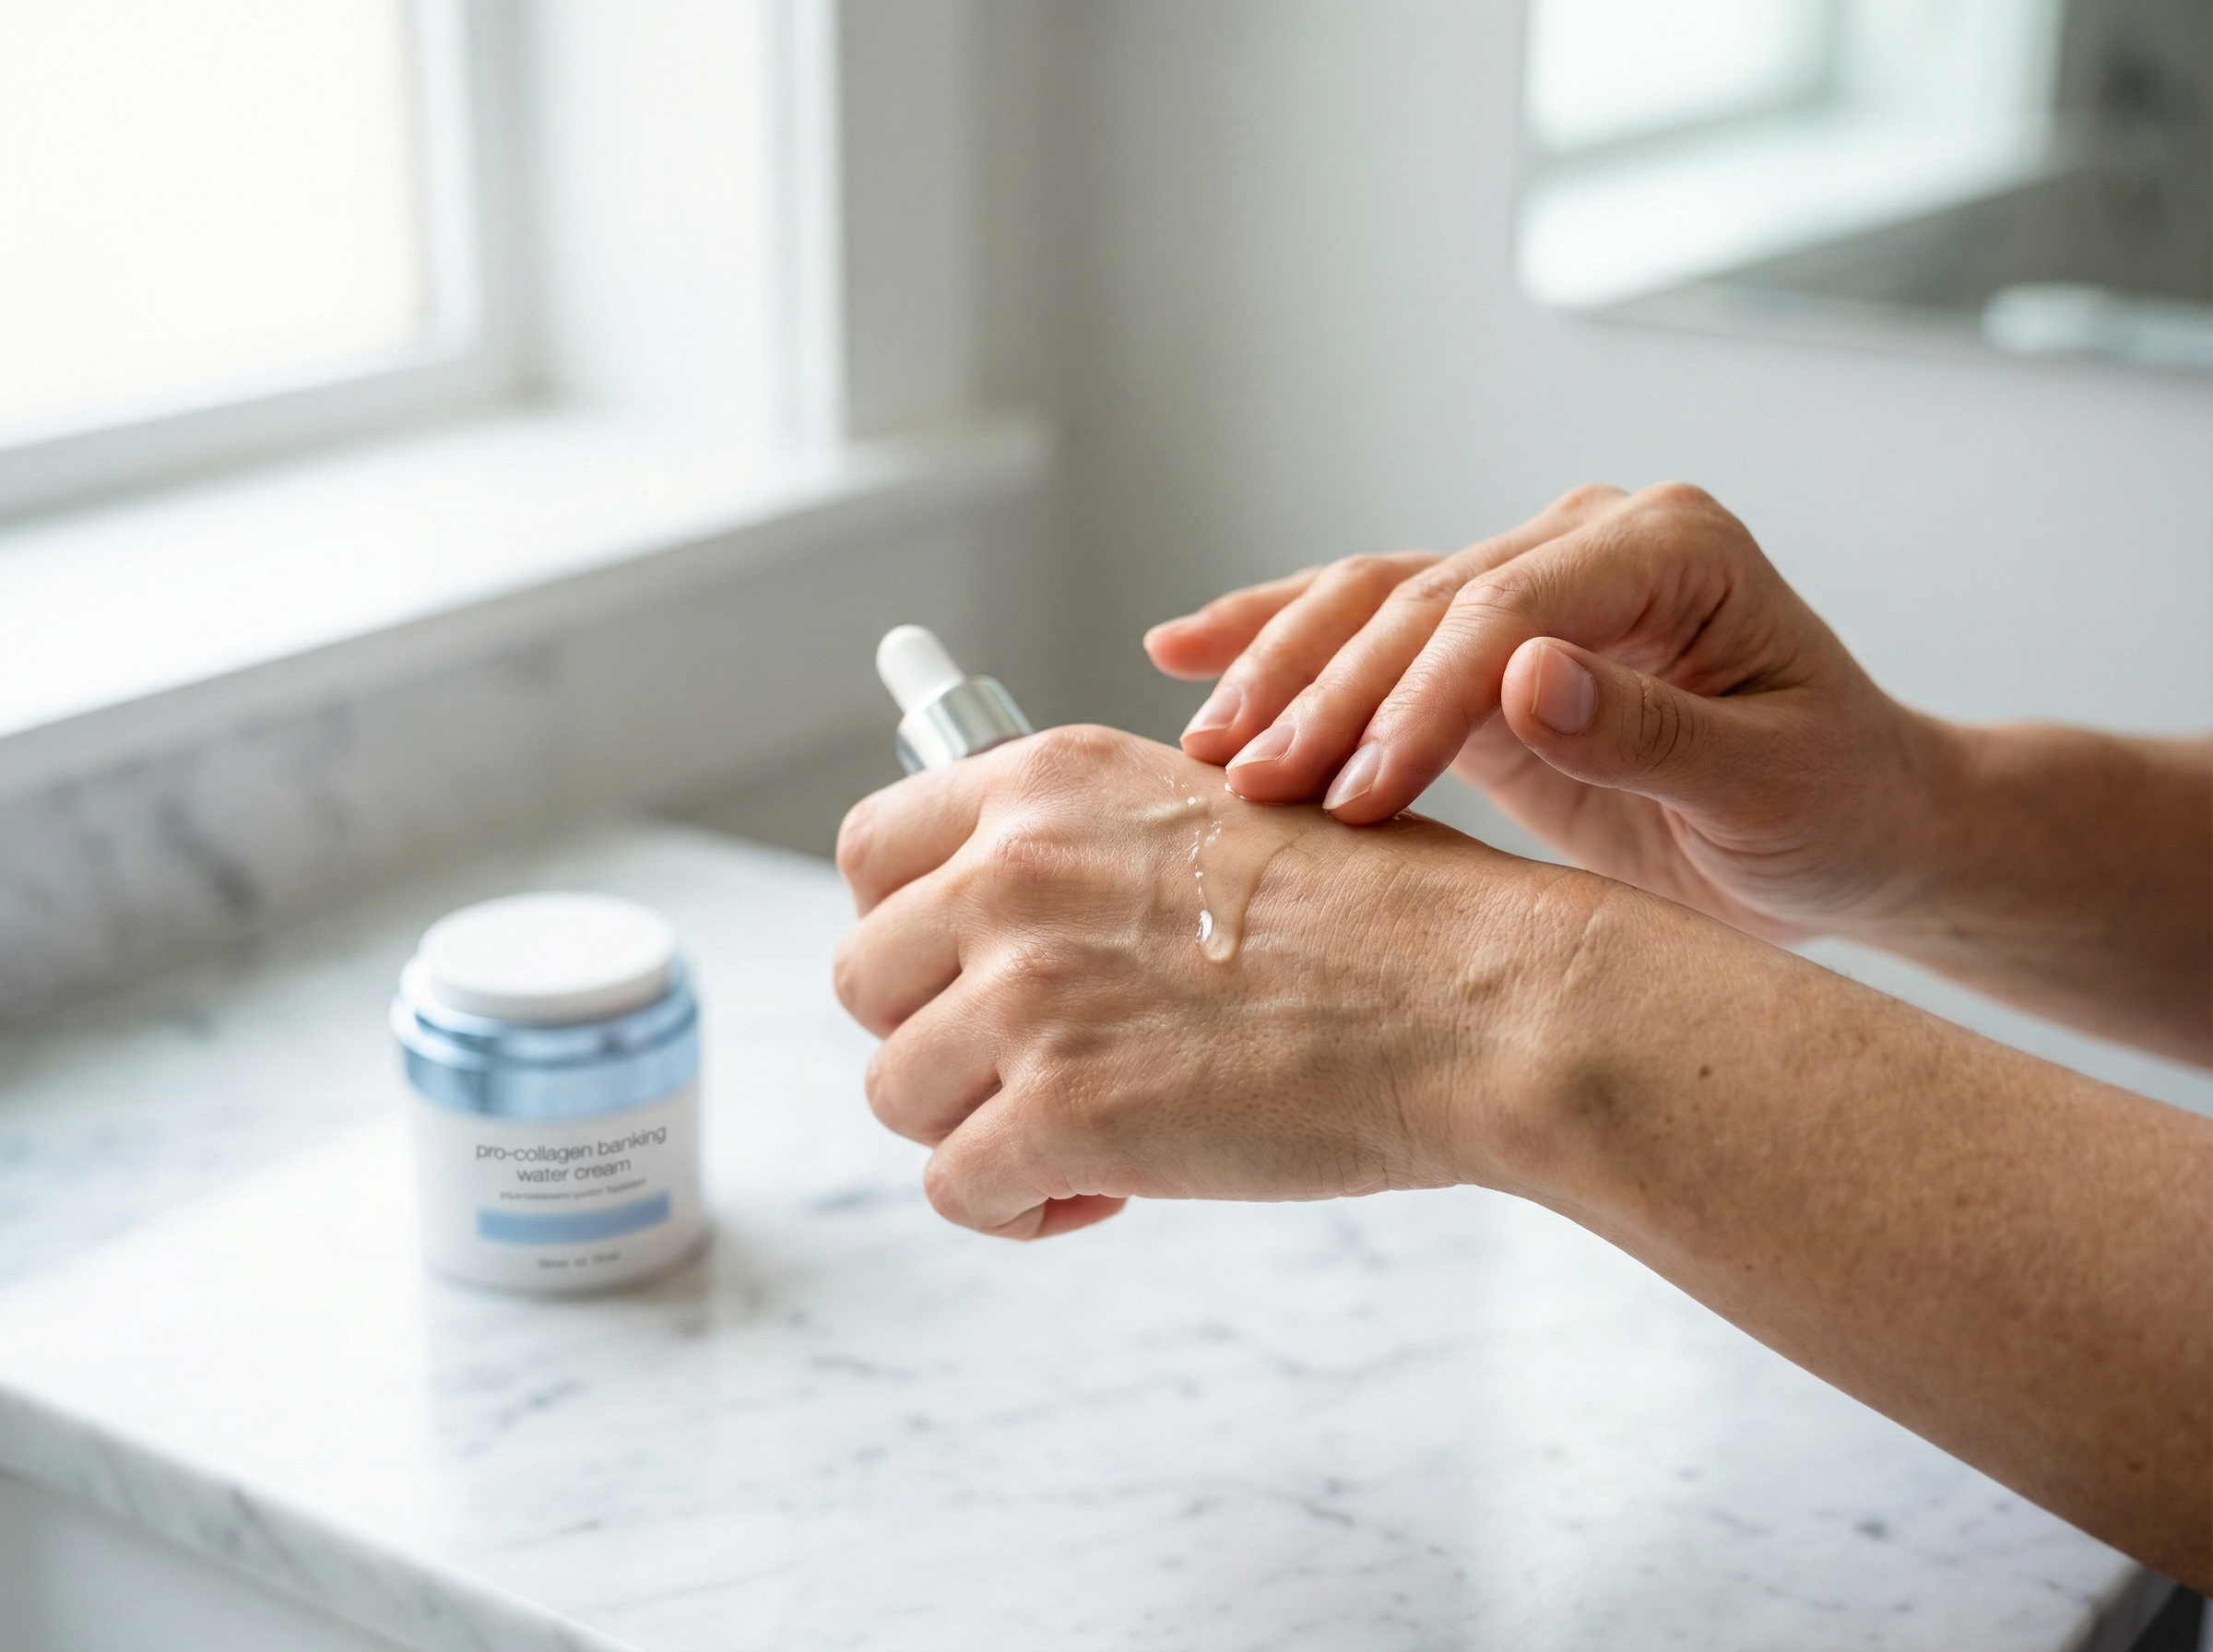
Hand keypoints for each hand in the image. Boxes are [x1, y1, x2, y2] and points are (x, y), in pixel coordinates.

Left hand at [831, 725, 1584, 1237]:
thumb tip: (999, 919)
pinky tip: (1100, 1191)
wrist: (1476, 998)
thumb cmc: (1386, 916)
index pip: (870, 848)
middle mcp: (1014, 872)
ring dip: (976, 1127)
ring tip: (1081, 1135)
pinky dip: (1017, 1207)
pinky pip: (955, 1189)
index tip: (956, 972)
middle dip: (936, 1036)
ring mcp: (1027, 993)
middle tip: (1032, 1066)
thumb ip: (1084, 850)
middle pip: (863, 978)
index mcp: (1048, 783)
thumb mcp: (1209, 808)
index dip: (904, 926)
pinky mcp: (1058, 1112)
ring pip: (896, 1091)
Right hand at [1145, 483, 1941, 941]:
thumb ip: (1654, 732)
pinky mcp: (1485, 645)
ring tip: (1204, 748)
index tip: (1356, 793)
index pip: (1513, 606)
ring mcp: (1530, 582)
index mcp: (1674, 546)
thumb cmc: (1834, 808)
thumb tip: (1527, 679)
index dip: (1424, 697)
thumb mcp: (1771, 787)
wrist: (1851, 827)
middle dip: (1329, 692)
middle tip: (1243, 784)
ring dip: (1282, 671)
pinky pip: (1371, 633)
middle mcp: (1590, 541)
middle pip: (1425, 597)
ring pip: (1376, 601)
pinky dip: (1280, 643)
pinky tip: (1188, 652)